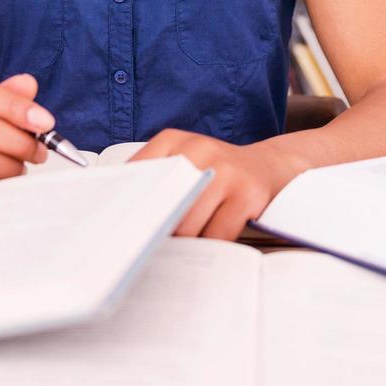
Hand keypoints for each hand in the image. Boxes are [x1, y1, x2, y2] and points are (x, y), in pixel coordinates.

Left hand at [131, 129, 309, 240]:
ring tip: (178, 244)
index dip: (128, 204)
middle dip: (153, 228)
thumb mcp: (181, 160)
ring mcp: (226, 172)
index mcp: (174, 140)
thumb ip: (153, 177)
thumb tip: (120, 212)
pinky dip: (207, 244)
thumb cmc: (215, 169)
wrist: (267, 166)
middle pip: (162, 203)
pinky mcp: (248, 195)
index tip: (118, 226)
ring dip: (181, 242)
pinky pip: (217, 234)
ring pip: (188, 224)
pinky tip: (204, 244)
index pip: (139, 174)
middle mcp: (200, 150)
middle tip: (144, 245)